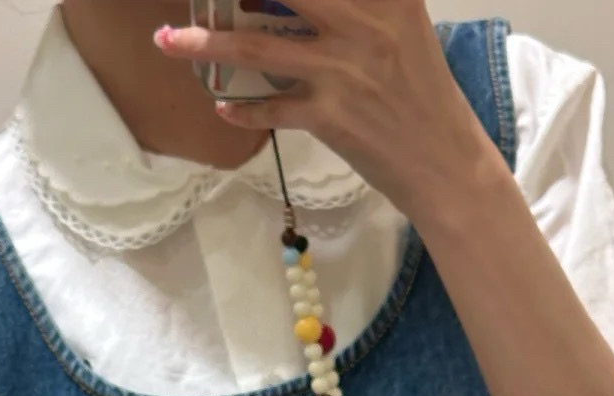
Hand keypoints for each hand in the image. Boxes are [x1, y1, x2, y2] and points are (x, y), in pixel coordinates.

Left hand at [151, 0, 495, 222]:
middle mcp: (363, 22)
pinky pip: (271, 109)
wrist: (445, 162)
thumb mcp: (403, 24)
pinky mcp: (331, 118)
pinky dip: (242, 109)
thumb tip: (302, 2)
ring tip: (168, 39)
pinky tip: (222, 106)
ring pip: (258, 48)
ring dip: (205, 44)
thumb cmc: (423, 92)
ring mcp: (343, 71)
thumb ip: (365, 1)